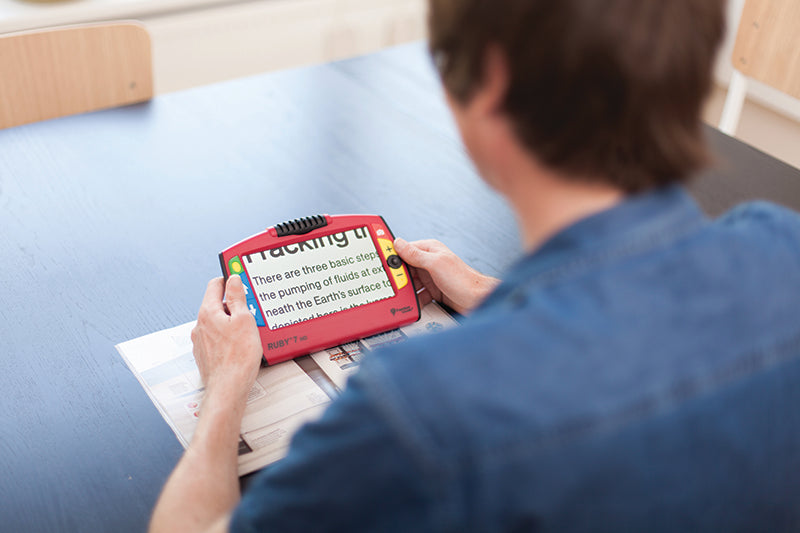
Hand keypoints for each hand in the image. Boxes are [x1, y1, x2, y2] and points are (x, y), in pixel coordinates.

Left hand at [191, 276, 262, 407]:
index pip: (215, 284)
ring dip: (231, 321)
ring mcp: (201, 341)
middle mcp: (200, 325)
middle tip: (251, 308)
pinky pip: (217, 337)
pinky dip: (228, 336)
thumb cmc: (237, 358)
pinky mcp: (205, 354)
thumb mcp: (244, 320)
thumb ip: (237, 298)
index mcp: (208, 312)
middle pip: (217, 303)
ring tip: (249, 329)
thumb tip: (233, 280)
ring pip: (217, 322)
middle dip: (234, 303)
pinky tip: (241, 344)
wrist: (228, 388)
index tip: (238, 277)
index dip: (228, 279)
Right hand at [394, 238, 499, 314]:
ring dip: (406, 290)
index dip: (392, 256)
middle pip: (405, 269)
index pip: (405, 250)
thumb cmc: (463, 280)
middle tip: (388, 284)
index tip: (379, 261)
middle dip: (397, 277)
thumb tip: (398, 243)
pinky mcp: (434, 292)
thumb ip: (416, 254)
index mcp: (430, 250)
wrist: (479, 301)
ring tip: (399, 295)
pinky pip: (418, 295)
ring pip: (411, 283)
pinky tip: (411, 304)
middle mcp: (430, 263)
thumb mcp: (435, 264)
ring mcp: (431, 278)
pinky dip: (414, 300)